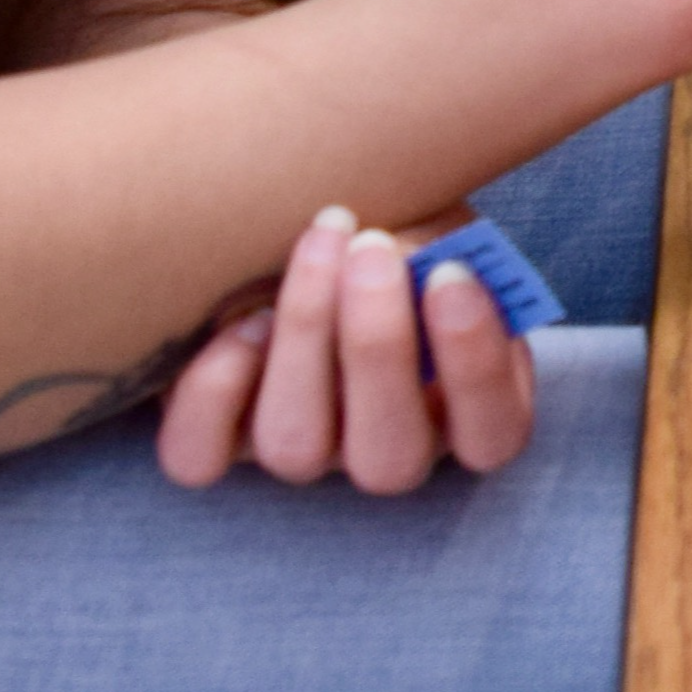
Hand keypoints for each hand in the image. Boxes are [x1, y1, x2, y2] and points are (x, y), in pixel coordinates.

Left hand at [157, 206, 532, 494]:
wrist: (312, 234)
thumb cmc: (396, 235)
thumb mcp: (441, 234)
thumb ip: (443, 250)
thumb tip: (402, 254)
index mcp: (462, 415)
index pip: (492, 436)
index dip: (475, 367)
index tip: (452, 276)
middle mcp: (382, 451)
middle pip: (388, 458)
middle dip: (378, 346)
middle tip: (372, 247)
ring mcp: (302, 453)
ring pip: (294, 447)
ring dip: (304, 339)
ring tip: (316, 245)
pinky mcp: (222, 442)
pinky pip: (199, 456)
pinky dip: (215, 389)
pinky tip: (242, 319)